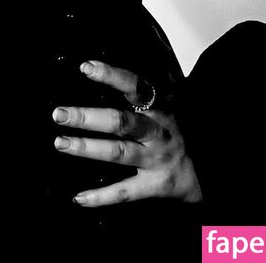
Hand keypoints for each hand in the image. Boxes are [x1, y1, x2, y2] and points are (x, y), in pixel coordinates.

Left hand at [52, 59, 201, 207]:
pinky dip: (101, 196)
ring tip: (60, 143)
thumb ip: (138, 94)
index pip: (136, 86)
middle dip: (88, 117)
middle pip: (121, 122)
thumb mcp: (163, 107)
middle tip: (58, 114)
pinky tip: (78, 198)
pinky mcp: (155, 186)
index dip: (112, 75)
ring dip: (87, 148)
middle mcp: (158, 132)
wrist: (206, 169)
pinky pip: (125, 192)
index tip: (86, 67)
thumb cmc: (173, 132)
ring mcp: (157, 160)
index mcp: (159, 108)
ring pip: (119, 153)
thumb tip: (99, 73)